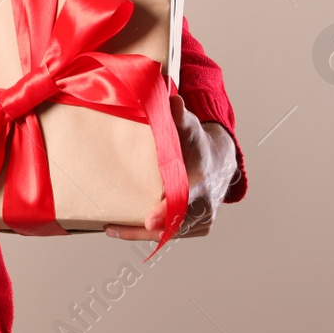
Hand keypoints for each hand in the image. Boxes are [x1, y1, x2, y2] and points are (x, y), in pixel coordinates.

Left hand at [104, 95, 236, 241]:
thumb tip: (172, 99)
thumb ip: (179, 116)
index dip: (166, 210)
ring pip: (172, 233)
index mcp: (200, 179)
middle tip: (112, 228)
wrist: (221, 162)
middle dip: (143, 229)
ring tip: (112, 229)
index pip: (183, 197)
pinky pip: (175, 234)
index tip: (148, 219)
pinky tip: (128, 230)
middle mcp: (205, 203)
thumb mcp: (190, 127)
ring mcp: (205, 218)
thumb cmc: (197, 143)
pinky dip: (154, 234)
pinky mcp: (201, 226)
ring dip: (142, 233)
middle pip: (173, 223)